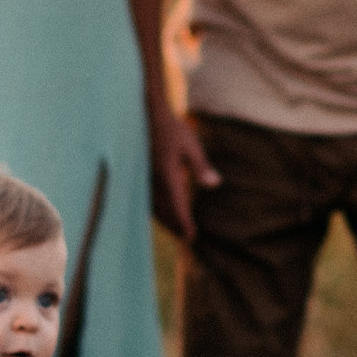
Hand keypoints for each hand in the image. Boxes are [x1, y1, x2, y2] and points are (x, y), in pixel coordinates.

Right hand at [151, 106, 222, 242]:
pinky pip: (148, 200)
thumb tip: (214, 184)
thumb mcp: (191, 145)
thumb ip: (201, 166)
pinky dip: (157, 211)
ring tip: (177, 231)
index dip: (184, 222)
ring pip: (154, 207)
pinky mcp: (142, 177)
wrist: (149, 117)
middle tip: (188, 239)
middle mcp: (154, 180)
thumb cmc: (173, 130)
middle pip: (164, 211)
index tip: (192, 236)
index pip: (177, 204)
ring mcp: (146, 179)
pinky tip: (163, 214)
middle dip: (175, 226)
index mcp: (167, 174)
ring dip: (166, 221)